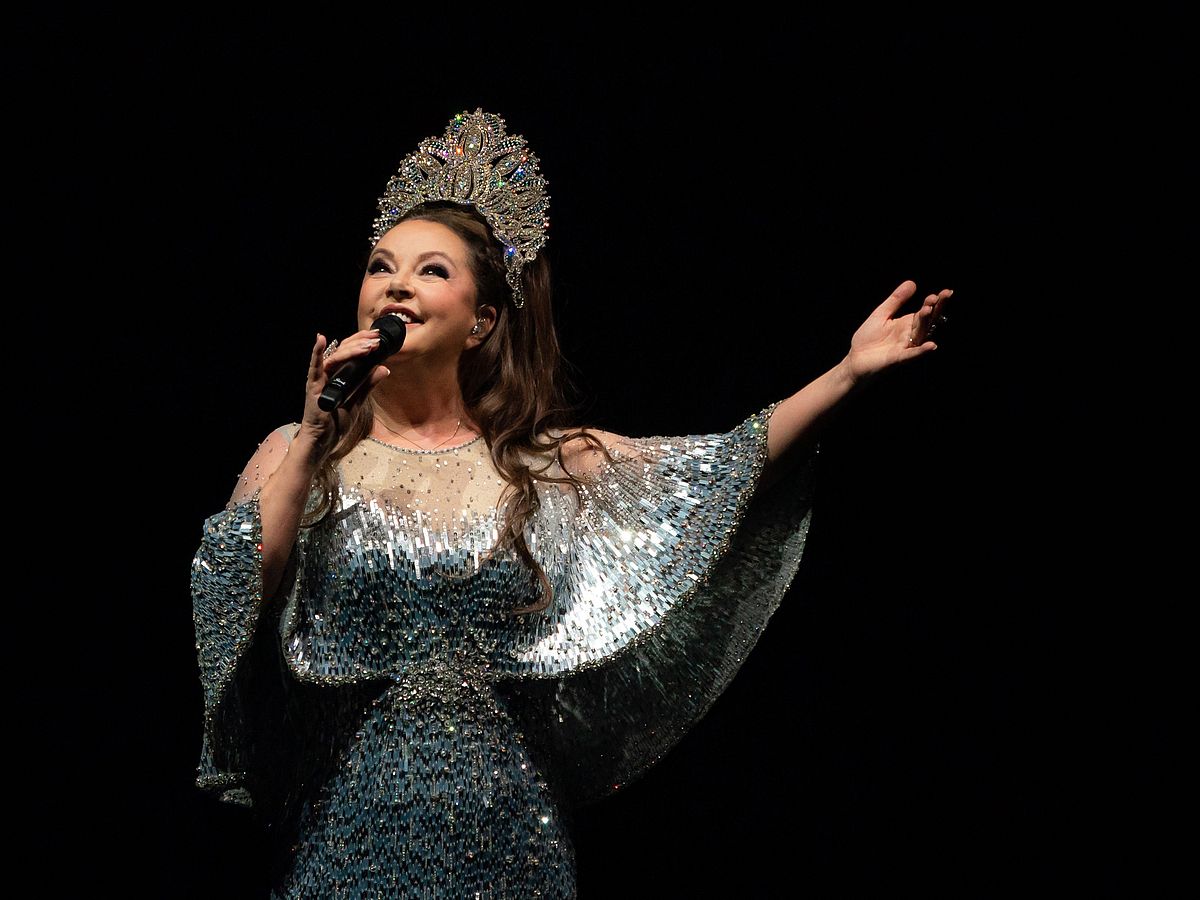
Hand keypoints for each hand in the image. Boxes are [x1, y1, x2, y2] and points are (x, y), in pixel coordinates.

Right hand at [296, 330, 391, 458]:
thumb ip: (368, 384)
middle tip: (376, 338)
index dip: (363, 343)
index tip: (378, 339)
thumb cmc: (336, 422)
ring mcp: (320, 379)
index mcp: (340, 376)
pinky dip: (317, 352)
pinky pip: (315, 367)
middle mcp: (329, 374)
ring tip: (367, 346)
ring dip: (351, 349)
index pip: (351, 353)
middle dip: (361, 342)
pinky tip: (321, 340)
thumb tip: (384, 369)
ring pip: (335, 357)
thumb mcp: (358, 401)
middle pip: (344, 351)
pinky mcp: (313, 386)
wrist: (324, 440)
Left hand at [844, 281, 953, 382]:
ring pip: (920, 334)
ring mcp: (905, 347)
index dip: (934, 302)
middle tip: (943, 296)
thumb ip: (896, 300)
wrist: (855, 359)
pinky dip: (921, 350)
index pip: (924, 311)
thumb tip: (912, 282)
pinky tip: (931, 345)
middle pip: (926, 321)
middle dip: (935, 309)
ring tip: (928, 310)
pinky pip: (911, 354)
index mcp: (907, 323)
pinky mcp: (897, 358)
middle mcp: (910, 335)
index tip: (945, 292)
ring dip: (925, 323)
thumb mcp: (881, 314)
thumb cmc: (868, 338)